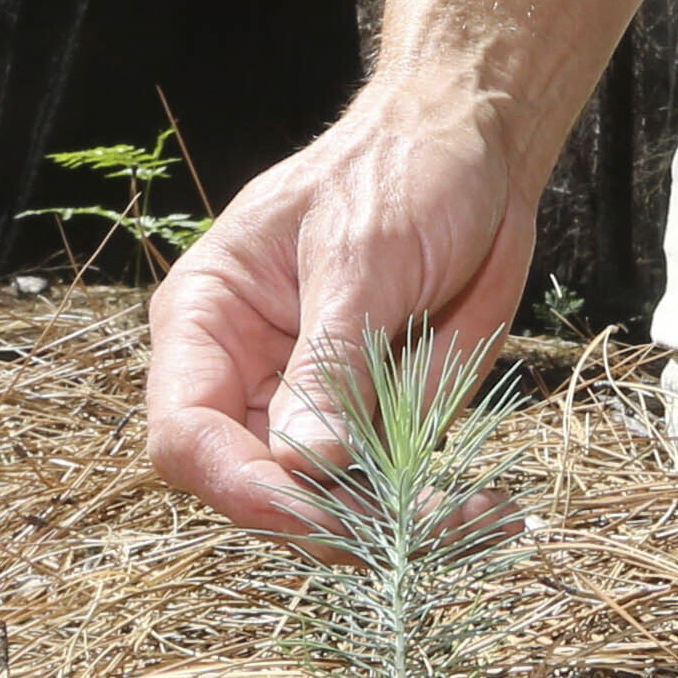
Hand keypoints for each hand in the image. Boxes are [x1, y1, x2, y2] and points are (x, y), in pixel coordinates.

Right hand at [142, 91, 538, 540]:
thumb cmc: (401, 172)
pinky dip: (439, 512)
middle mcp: (247, 380)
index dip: (238, 485)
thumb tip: (302, 464)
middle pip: (257, 491)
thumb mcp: (362, 257)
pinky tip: (491, 510)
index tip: (309, 504)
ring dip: (399, 527)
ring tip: (479, 518)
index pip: (185, 435)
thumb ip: (330, 362)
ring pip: (329, 508)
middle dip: (331, 519)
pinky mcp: (376, 424)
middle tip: (413, 523)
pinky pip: (391, 493)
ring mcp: (313, 410)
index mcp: (207, 321)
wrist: (477, 149)